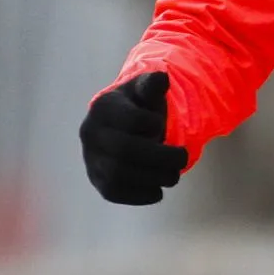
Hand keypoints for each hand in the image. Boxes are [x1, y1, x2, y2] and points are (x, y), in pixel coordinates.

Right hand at [79, 72, 188, 205]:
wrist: (127, 127)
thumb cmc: (142, 107)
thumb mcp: (148, 90)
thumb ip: (153, 84)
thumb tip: (161, 78)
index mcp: (104, 107)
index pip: (132, 120)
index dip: (154, 125)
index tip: (162, 125)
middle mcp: (91, 133)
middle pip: (124, 151)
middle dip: (161, 158)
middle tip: (182, 159)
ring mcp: (91, 159)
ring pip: (118, 175)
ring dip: (154, 177)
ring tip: (172, 175)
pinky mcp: (97, 181)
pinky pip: (114, 193)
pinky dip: (140, 195)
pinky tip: (157, 190)